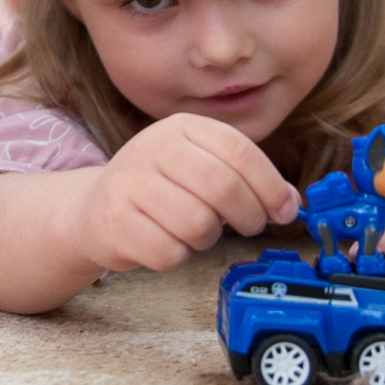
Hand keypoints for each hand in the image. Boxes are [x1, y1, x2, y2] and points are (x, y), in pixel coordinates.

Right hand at [69, 113, 298, 273]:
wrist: (94, 208)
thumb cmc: (161, 190)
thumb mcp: (201, 167)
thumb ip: (245, 178)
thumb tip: (290, 203)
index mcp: (180, 127)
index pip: (239, 150)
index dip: (270, 185)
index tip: (284, 211)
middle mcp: (151, 147)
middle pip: (222, 187)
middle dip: (248, 215)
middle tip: (248, 226)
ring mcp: (128, 183)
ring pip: (198, 224)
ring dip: (207, 239)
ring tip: (195, 231)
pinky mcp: (113, 221)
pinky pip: (170, 253)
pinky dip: (178, 257)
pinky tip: (166, 243)